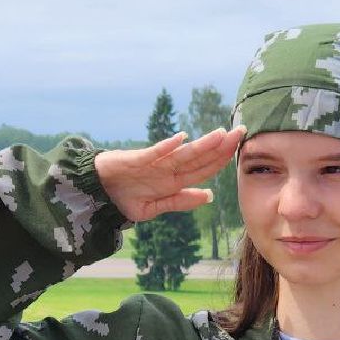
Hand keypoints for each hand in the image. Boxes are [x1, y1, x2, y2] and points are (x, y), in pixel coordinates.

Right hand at [95, 126, 244, 222]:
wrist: (97, 191)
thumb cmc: (125, 197)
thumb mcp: (154, 208)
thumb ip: (180, 201)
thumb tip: (210, 195)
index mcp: (174, 181)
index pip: (204, 169)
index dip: (222, 159)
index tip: (240, 147)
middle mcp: (168, 170)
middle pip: (199, 158)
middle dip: (220, 146)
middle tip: (241, 131)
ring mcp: (153, 164)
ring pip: (182, 154)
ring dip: (201, 145)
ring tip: (220, 135)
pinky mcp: (136, 159)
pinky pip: (153, 153)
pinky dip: (166, 147)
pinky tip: (182, 139)